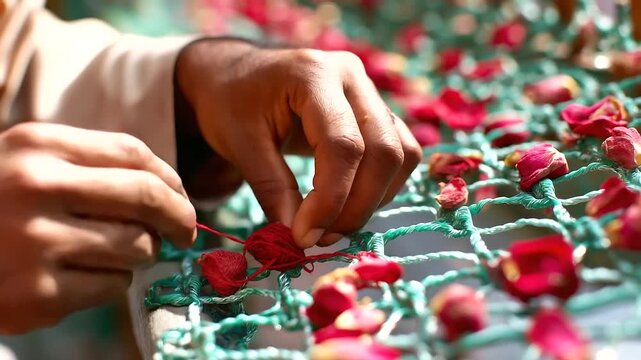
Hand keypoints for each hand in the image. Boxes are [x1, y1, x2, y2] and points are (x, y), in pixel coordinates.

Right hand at [0, 123, 195, 333]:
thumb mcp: (28, 165)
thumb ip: (90, 167)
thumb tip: (169, 190)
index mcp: (39, 146)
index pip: (134, 153)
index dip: (170, 179)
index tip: (181, 198)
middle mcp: (37, 187)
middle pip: (146, 197)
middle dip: (179, 218)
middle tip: (185, 233)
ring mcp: (36, 242)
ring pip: (137, 247)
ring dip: (139, 254)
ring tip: (111, 254)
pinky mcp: (38, 294)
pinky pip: (113, 286)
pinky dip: (111, 283)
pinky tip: (79, 278)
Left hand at [176, 39, 421, 247]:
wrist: (234, 74)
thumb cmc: (229, 102)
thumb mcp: (239, 144)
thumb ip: (272, 189)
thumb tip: (301, 238)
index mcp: (314, 75)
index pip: (343, 145)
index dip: (331, 199)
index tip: (304, 236)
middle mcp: (351, 77)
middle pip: (384, 151)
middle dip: (357, 206)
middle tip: (320, 237)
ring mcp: (368, 91)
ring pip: (400, 154)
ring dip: (372, 200)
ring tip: (330, 223)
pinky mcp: (375, 110)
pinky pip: (399, 153)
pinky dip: (380, 187)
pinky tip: (346, 203)